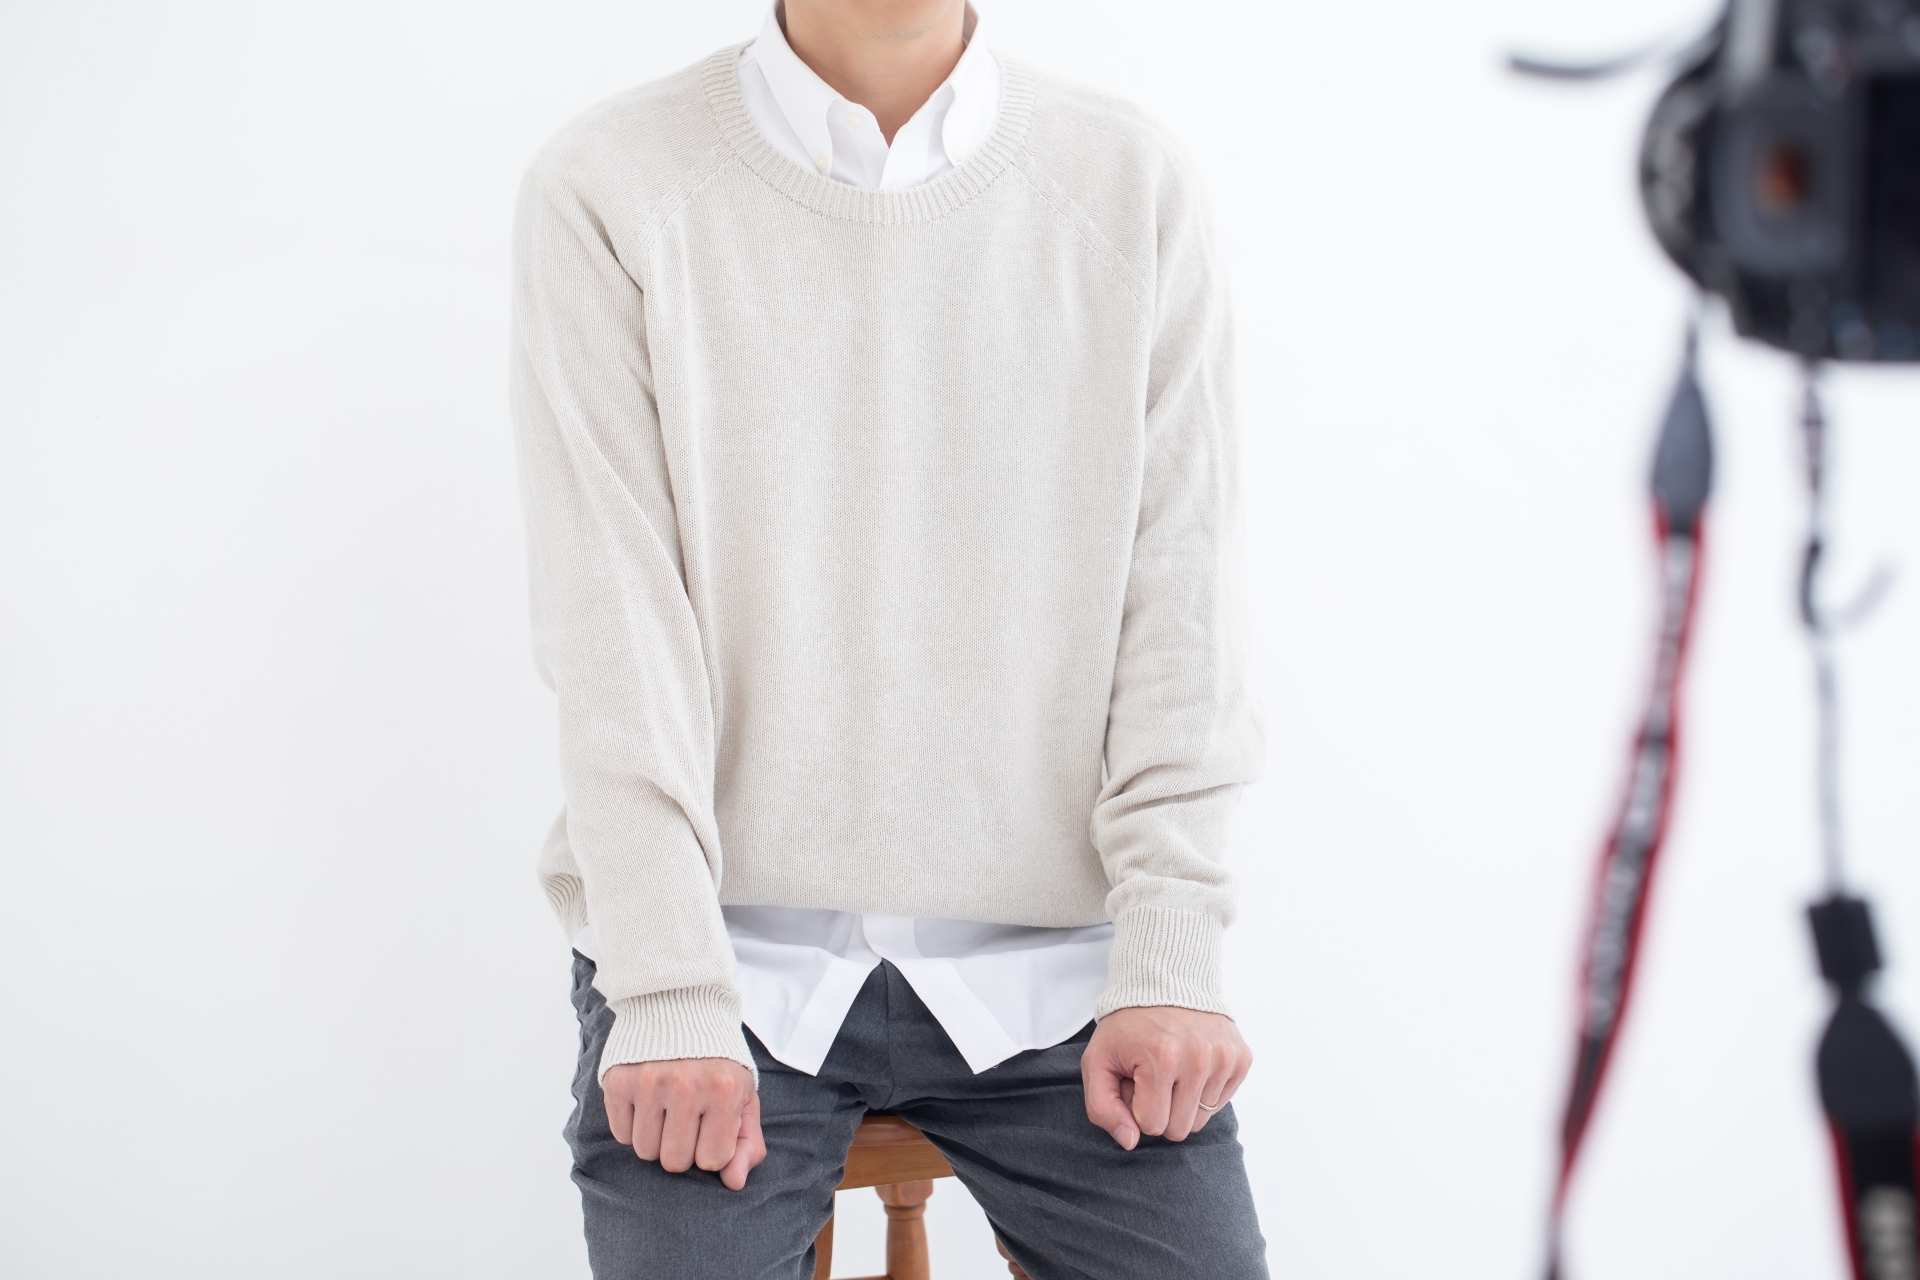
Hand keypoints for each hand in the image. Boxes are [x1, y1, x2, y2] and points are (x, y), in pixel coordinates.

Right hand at [602, 1058, 765, 1190]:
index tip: (711, 1123)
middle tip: (687, 1116)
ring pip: (646, 1152)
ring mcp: (649, 1083)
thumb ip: (747, 1142)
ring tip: (666, 1106)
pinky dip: (633, 1125)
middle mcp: (686, 1086)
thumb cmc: (716, 1059)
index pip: (712, 1160)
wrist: (679, 1005)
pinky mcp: (618, 1081)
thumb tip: (734, 1183)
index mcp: (724, 1090)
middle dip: (682, 1146)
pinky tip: (646, 1100)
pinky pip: (622, 1134)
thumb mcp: (743, 1094)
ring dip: (656, 1138)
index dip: (712, 1147)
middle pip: (674, 1161)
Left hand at [1081, 1006, 1251, 1149]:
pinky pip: (1221, 1102)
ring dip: (1182, 1101)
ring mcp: (1225, 1058)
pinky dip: (1204, 1091)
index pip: (1152, 1125)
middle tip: (1153, 1077)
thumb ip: (1103, 1108)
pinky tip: (1191, 1065)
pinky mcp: (1241, 1057)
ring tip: (1172, 1069)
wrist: (1164, 982)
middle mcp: (1200, 1059)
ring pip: (1201, 1120)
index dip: (1138, 1107)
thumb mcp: (1098, 1061)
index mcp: (1162, 1059)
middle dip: (1161, 1110)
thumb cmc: (1127, 1026)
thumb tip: (1131, 1142)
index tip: (1135, 1080)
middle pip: (1179, 1129)